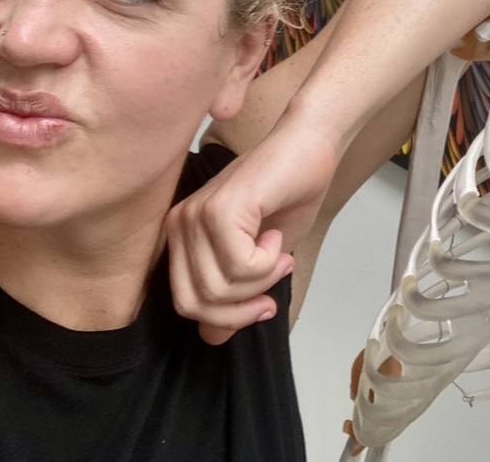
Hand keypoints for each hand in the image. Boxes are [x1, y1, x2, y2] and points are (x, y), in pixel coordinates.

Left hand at [165, 119, 339, 343]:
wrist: (310, 149)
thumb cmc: (288, 195)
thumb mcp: (259, 261)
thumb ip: (232, 296)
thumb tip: (214, 339)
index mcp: (181, 237)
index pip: (186, 304)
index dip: (228, 318)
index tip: (265, 305)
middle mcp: (179, 225)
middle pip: (197, 304)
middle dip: (243, 308)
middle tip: (275, 284)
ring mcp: (195, 216)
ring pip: (219, 288)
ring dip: (262, 280)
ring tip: (278, 252)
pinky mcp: (220, 209)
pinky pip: (240, 266)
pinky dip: (268, 262)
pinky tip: (274, 233)